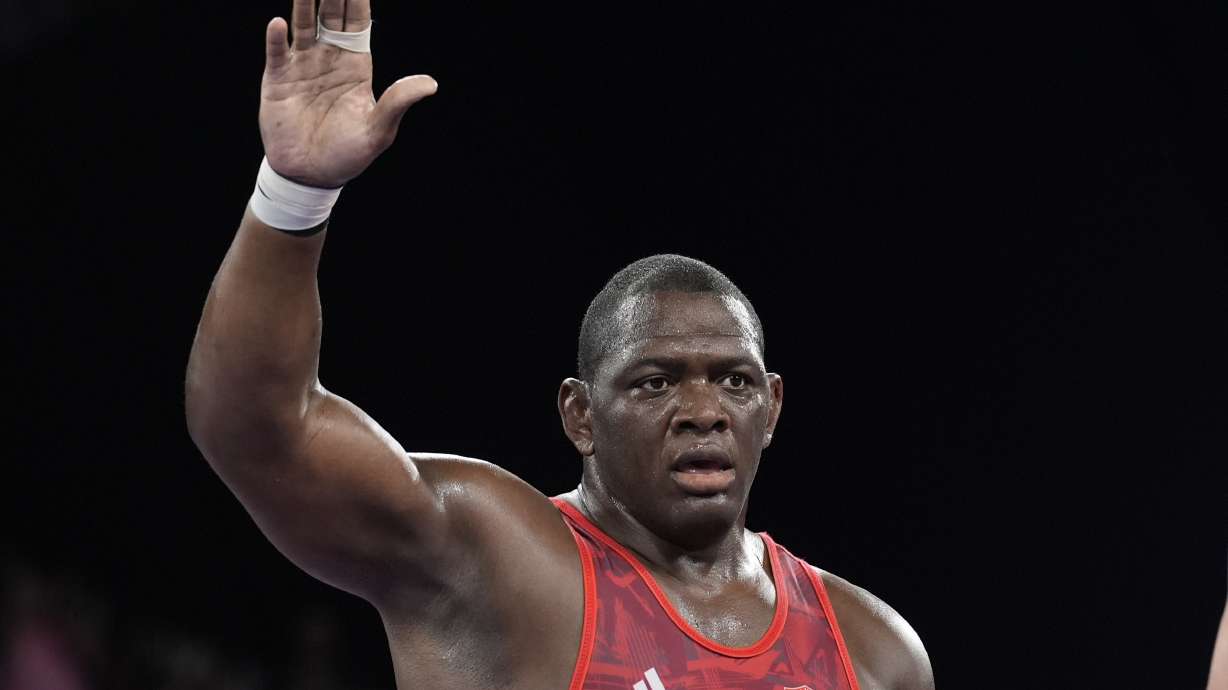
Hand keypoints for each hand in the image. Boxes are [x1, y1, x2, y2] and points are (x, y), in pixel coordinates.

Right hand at [260, 0, 436, 187]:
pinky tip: (280, 24)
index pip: (358, 23)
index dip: (357, 0)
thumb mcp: (379, 130)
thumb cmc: (348, 154)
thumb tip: (431, 84)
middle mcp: (328, 59)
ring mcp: (301, 67)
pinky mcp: (277, 80)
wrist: (311, 175)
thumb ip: (398, 102)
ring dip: (305, 4)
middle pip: (330, 15)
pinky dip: (277, 39)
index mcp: (356, 65)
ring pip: (303, 25)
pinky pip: (277, 53)